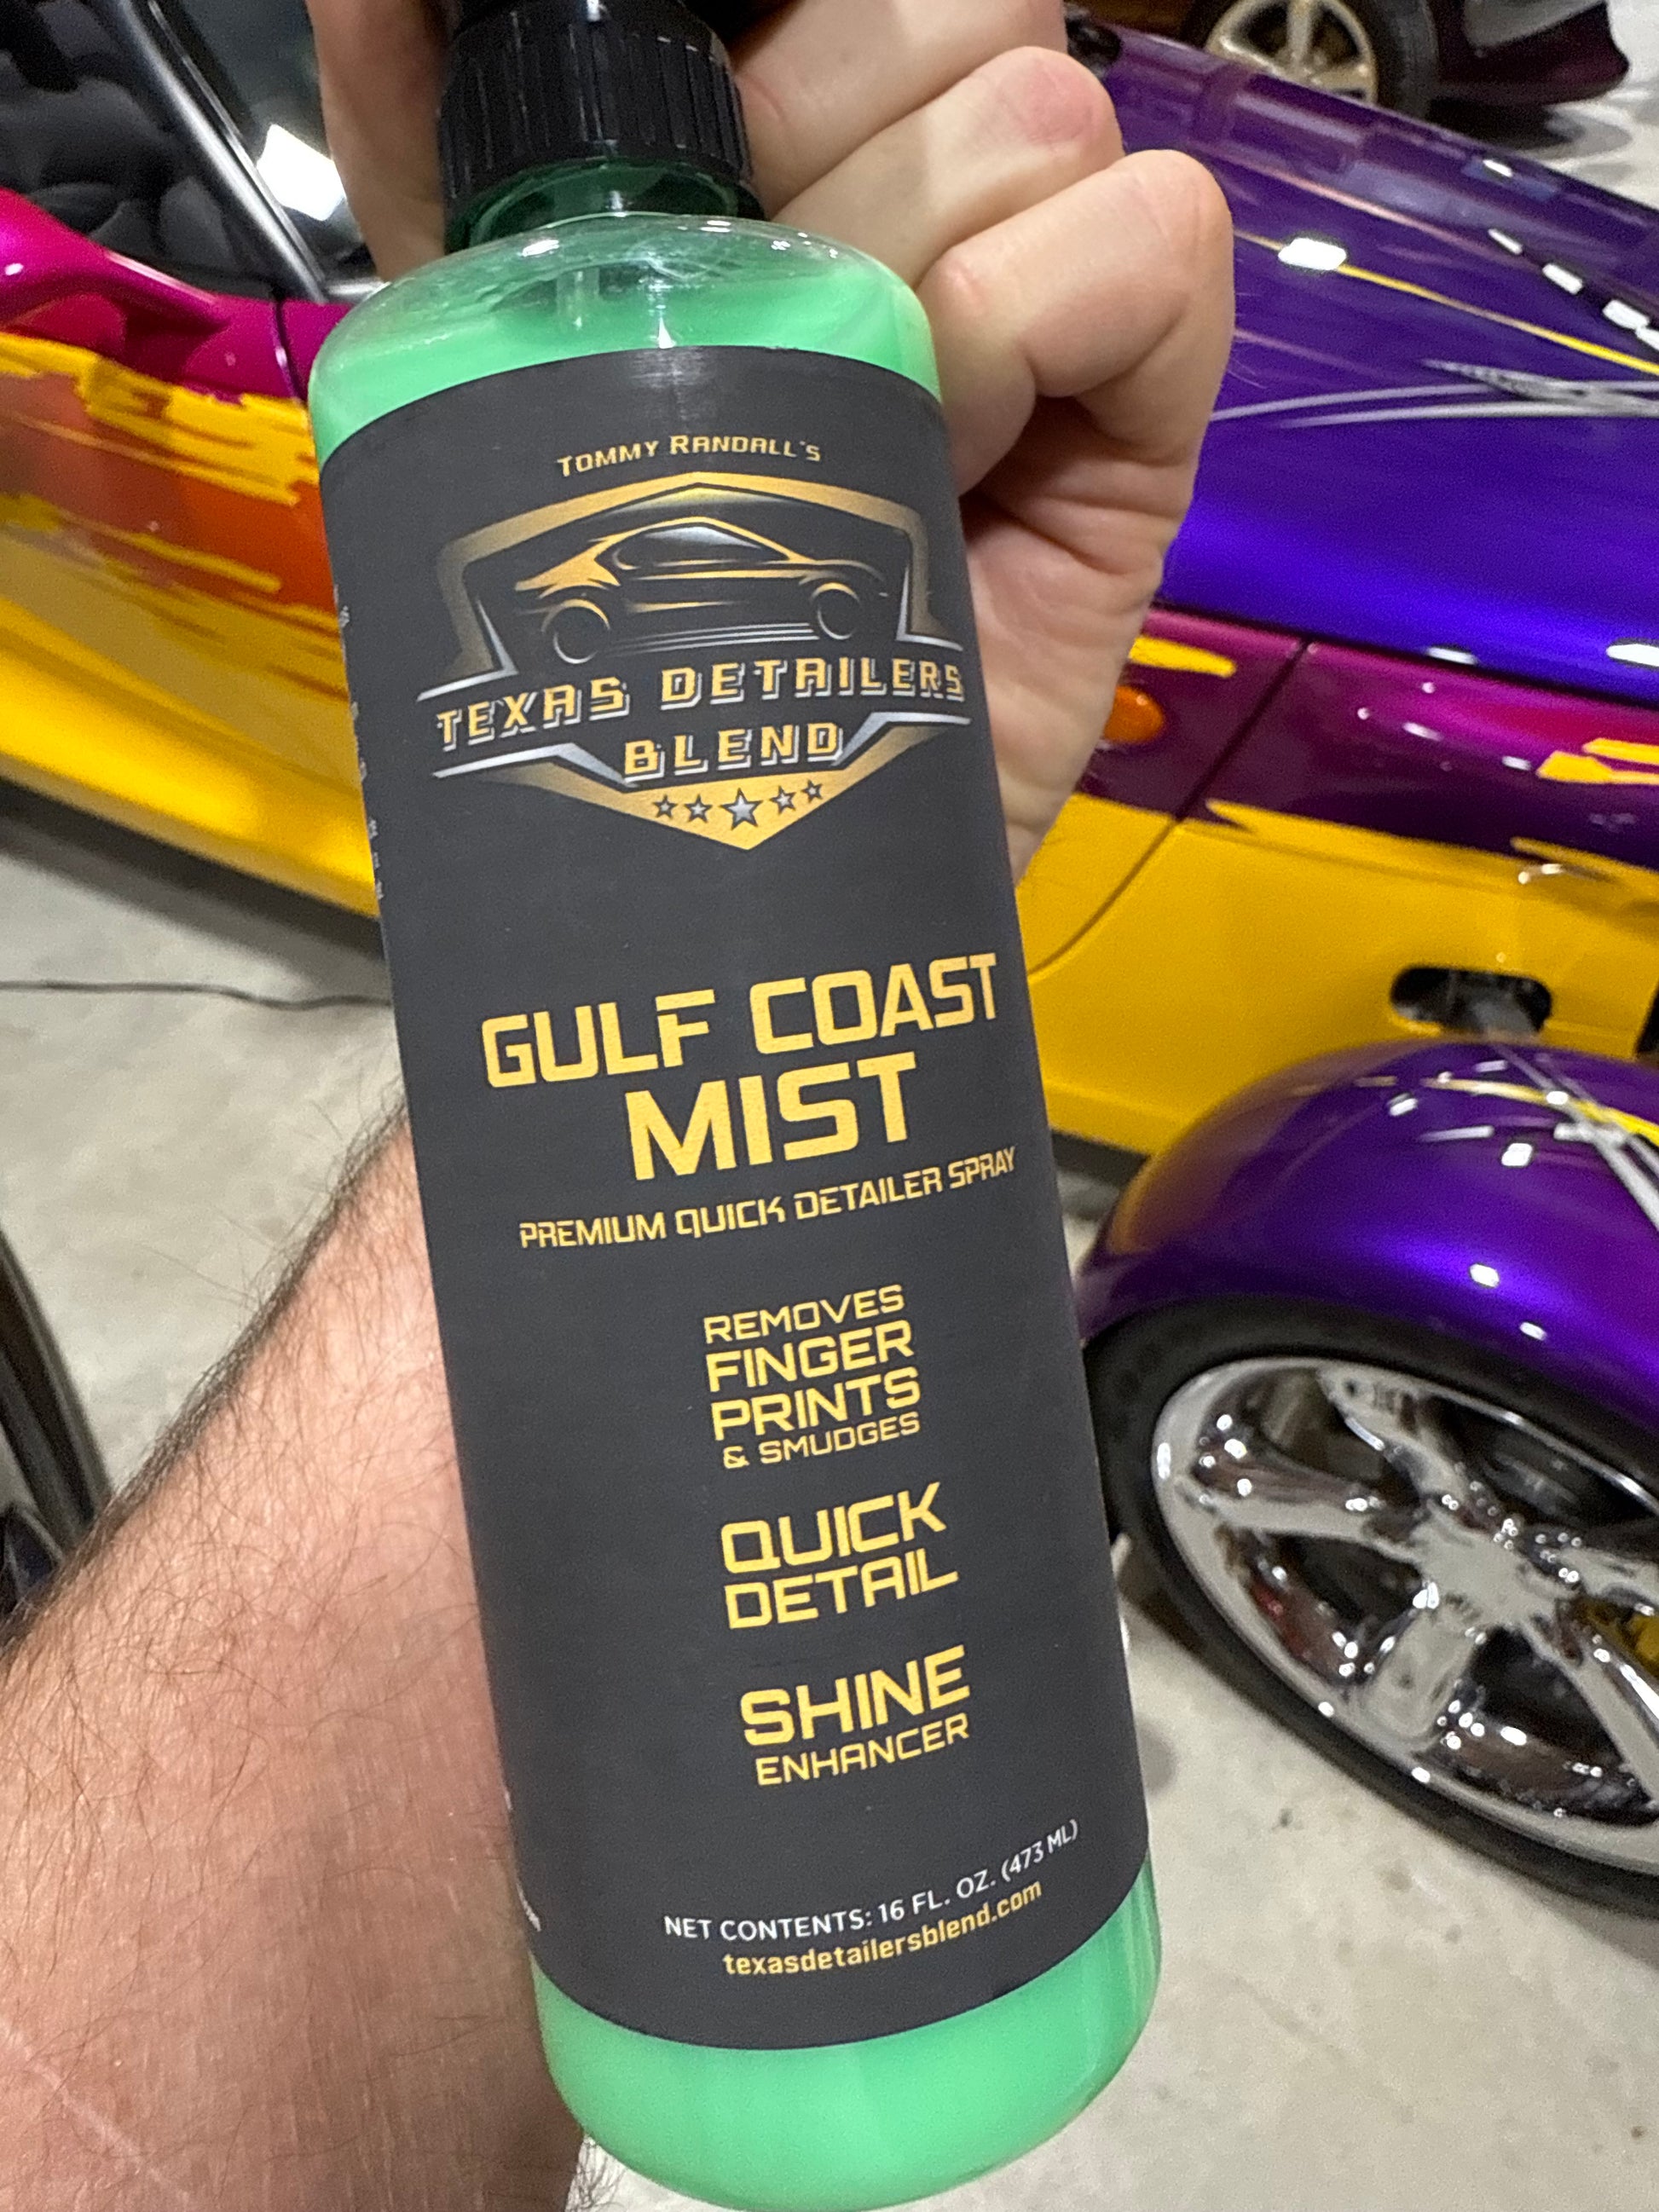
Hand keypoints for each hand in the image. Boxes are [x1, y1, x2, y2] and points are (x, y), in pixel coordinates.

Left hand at [308, 0, 1233, 873]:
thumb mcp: (479, 366)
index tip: (681, 157)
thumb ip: (439, 158)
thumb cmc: (600, 645)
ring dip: (910, 277)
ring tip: (853, 446)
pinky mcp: (1139, 423)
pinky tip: (962, 442)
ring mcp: (1046, 307)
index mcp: (770, 163)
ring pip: (1034, 114)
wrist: (720, 884)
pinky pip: (1155, 244)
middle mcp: (916, 204)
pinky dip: (1044, 322)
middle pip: (943, 10)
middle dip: (816, 149)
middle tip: (747, 346)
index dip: (751, 34)